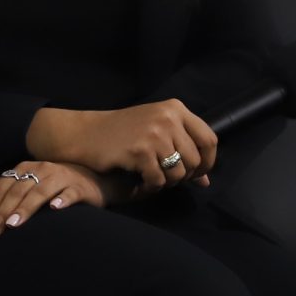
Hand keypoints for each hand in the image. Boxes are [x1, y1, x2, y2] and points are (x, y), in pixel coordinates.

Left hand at [0, 160, 106, 236]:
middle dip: (2, 212)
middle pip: (17, 191)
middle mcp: (40, 170)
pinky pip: (70, 193)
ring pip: (40, 192)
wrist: (89, 179)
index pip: (1, 188)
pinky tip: (55, 208)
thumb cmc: (48, 183)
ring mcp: (61, 177)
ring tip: (14, 223)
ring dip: (26, 207)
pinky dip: (62, 200)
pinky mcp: (79, 188)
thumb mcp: (20, 182)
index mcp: (24, 169)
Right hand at [26, 100, 216, 192]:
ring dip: (167, 183)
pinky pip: (159, 180)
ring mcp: (154, 134)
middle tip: (168, 178)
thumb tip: (206, 182)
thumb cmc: (122, 133)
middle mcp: (167, 118)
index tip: (197, 172)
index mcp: (175, 108)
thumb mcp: (156, 132)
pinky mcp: (140, 151)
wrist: (86, 134)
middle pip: (195, 160)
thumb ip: (183, 150)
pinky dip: (151, 187)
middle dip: (184, 176)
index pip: (209, 139)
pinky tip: (141, 183)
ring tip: (152, 179)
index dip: (208, 161)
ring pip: (179, 173)